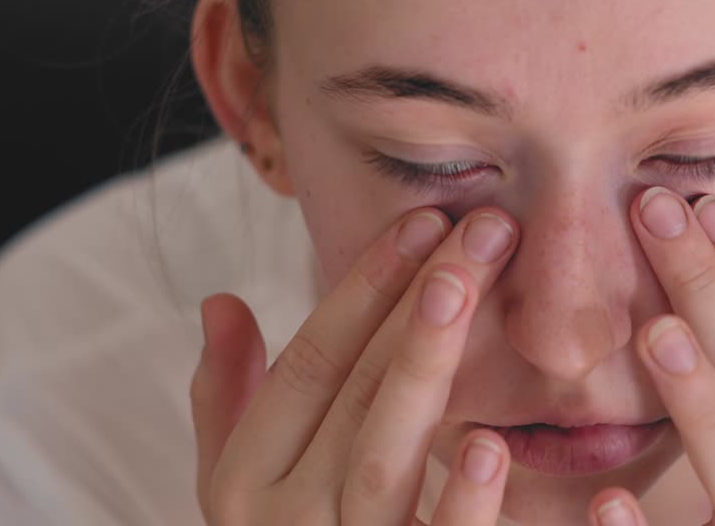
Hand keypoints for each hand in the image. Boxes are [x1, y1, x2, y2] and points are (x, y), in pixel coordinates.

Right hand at [190, 207, 520, 524]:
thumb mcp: (241, 494)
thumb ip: (229, 404)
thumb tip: (219, 302)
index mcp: (246, 484)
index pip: (307, 364)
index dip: (363, 287)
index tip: (426, 220)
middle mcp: (281, 525)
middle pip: (353, 396)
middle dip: (416, 303)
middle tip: (482, 229)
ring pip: (381, 463)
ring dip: (424, 373)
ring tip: (464, 292)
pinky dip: (463, 512)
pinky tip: (495, 451)